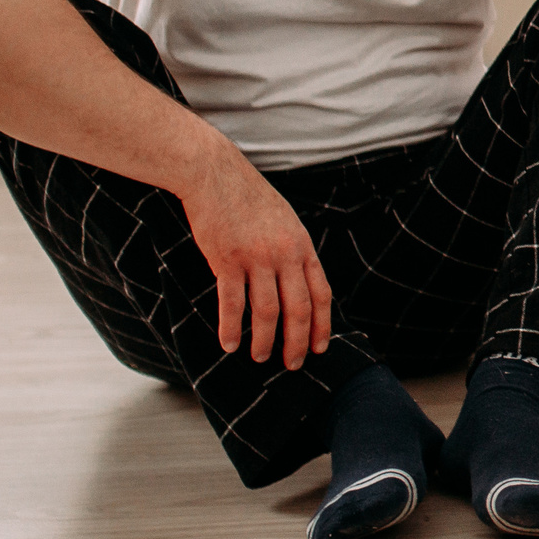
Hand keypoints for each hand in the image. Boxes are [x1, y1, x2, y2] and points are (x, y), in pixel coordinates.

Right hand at [178, 142, 332, 370]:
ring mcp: (256, 257)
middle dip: (297, 342)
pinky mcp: (227, 260)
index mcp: (302, 245)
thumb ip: (293, 251)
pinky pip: (232, 304)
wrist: (215, 174)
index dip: (323, 324)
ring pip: (266, 312)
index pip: (321, 293)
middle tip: (292, 365)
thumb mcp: (285, 221)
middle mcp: (285, 254)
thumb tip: (299, 283)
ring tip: (258, 357)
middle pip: (298, 309)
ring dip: (263, 341)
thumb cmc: (248, 199)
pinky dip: (231, 328)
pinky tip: (229, 344)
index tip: (320, 348)